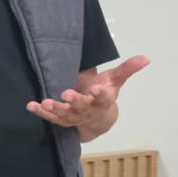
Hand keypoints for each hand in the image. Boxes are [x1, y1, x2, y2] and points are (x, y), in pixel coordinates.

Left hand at [26, 55, 149, 140]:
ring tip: (45, 103)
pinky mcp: (60, 118)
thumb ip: (128, 69)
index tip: (96, 88)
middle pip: (81, 107)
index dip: (100, 94)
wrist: (96, 119)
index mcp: (102, 101)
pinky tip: (31, 105)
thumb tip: (146, 57)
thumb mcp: (116, 81)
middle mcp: (87, 110)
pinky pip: (50, 117)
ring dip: (54, 109)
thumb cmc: (104, 94)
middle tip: (66, 94)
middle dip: (74, 102)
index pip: (103, 98)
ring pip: (64, 115)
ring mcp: (73, 116)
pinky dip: (40, 112)